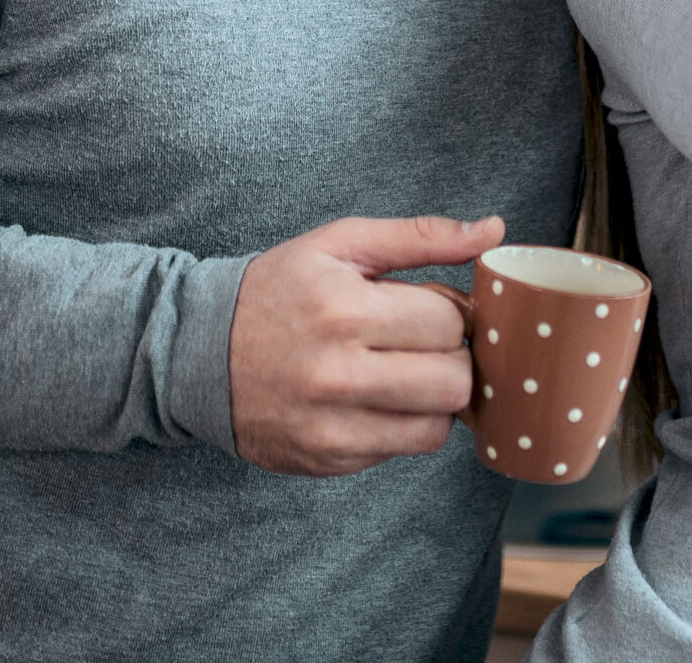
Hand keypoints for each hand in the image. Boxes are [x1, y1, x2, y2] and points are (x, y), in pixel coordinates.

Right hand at [229, 213, 500, 475]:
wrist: (197, 352)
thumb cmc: (278, 289)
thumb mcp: (340, 245)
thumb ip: (420, 237)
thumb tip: (495, 230)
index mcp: (343, 309)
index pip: (449, 324)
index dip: (451, 314)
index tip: (428, 309)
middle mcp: (336, 374)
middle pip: (454, 382)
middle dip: (451, 360)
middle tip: (423, 345)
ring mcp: (330, 425)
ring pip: (436, 426)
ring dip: (432, 399)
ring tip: (402, 373)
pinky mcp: (326, 460)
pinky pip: (400, 452)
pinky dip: (400, 426)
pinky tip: (372, 399)